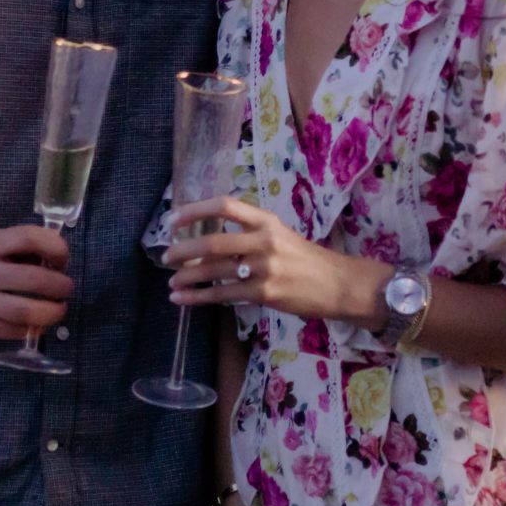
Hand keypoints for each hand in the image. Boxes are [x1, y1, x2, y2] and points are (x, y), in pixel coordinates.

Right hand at [0, 226, 71, 340]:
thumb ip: (16, 247)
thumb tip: (57, 259)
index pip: (30, 239)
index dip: (57, 249)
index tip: (63, 259)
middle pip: (36, 280)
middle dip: (61, 286)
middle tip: (66, 289)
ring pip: (27, 312)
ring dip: (53, 313)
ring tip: (58, 310)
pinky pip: (12, 331)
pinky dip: (31, 329)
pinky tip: (36, 323)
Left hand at [165, 197, 384, 327]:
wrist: (338, 284)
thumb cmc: (306, 259)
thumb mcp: (280, 235)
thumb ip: (249, 234)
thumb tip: (207, 241)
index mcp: (266, 220)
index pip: (225, 206)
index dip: (195, 210)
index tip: (173, 220)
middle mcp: (264, 240)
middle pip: (213, 242)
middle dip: (184, 250)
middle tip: (167, 256)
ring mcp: (264, 268)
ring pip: (214, 271)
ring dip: (186, 276)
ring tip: (171, 281)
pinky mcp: (264, 294)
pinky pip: (222, 295)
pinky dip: (198, 297)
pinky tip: (182, 300)